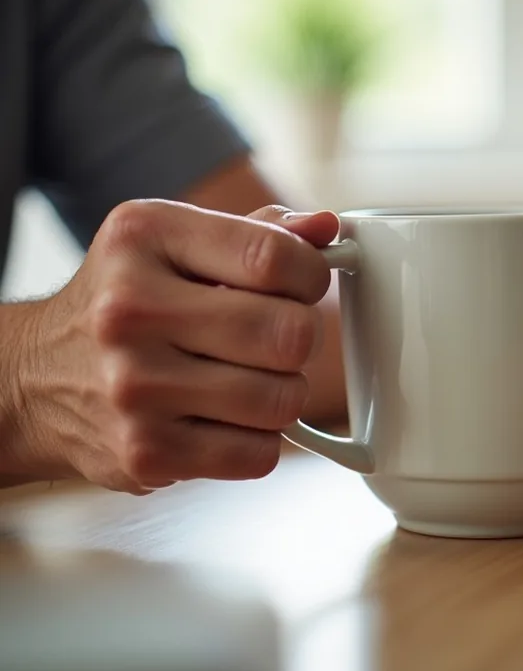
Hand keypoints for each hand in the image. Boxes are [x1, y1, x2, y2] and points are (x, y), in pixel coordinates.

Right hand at [5, 200, 337, 492]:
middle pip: (289, 335)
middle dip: (300, 339)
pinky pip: (259, 454)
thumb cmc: (127, 302)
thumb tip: (327, 228)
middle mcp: (130, 310)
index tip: (303, 284)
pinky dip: (258, 440)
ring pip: (283, 401)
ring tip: (247, 378)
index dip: (312, 275)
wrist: (35, 379)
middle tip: (276, 338)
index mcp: (144, 238)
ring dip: (283, 393)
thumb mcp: (176, 243)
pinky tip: (224, 418)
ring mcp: (134, 387)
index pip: (274, 257)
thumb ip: (257, 232)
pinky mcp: (144, 453)